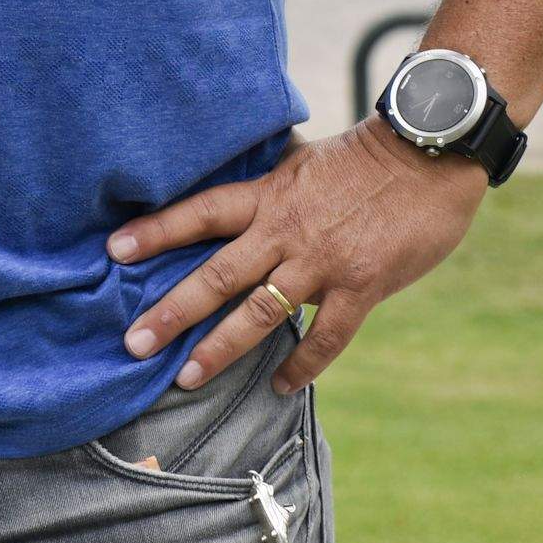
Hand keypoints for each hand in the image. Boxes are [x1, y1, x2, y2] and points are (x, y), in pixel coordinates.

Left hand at [109, 117, 490, 395]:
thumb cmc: (366, 158)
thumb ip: (269, 186)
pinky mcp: (361, 286)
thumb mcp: (303, 161)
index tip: (114, 250)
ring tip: (186, 378)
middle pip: (218, 273)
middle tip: (133, 342)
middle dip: (172, 311)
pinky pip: (325, 337)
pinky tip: (279, 387)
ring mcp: (322, 261)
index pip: (201, 212)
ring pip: (260, 312)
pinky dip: (301, 366)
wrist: (428, 156)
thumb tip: (235, 189)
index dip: (157, 231)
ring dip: (220, 349)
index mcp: (269, 195)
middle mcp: (286, 230)